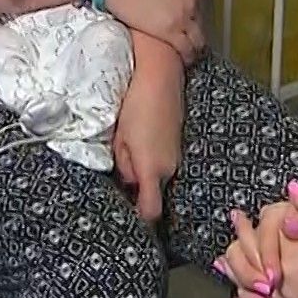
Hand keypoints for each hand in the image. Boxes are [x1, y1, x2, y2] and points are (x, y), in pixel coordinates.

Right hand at [103, 0, 208, 62]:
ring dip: (193, 47)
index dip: (192, 18)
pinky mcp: (169, 32)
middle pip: (199, 25)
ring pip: (197, 40)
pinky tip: (183, 60)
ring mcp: (182, 18)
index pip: (200, 9)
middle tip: (185, 39)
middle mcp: (190, 2)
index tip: (186, 24)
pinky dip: (187, 56)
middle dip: (193, 32)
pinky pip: (186, 49)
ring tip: (187, 54)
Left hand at [113, 49, 183, 221]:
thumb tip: (127, 181)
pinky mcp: (179, 144)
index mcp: (152, 169)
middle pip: (154, 194)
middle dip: (138, 191)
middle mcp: (169, 167)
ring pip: (159, 177)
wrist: (160, 75)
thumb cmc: (136, 105)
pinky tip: (141, 142)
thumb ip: (124, 166)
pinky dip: (153, 161)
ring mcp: (177, 155)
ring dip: (145, 174)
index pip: (151, 211)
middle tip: (119, 177)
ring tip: (128, 152)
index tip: (129, 222)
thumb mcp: (120, 139)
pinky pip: (165, 163)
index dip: (140, 220)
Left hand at [218, 182, 297, 297]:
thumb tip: (291, 187)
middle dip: (236, 248)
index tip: (237, 214)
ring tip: (225, 263)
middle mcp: (287, 287)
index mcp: (296, 260)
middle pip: (249, 266)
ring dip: (236, 277)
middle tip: (230, 235)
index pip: (262, 239)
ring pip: (252, 294)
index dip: (248, 225)